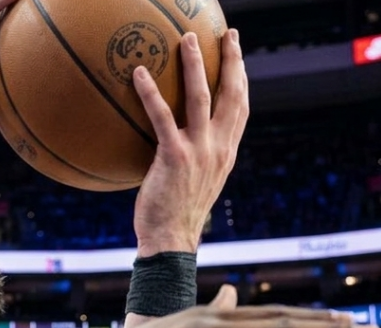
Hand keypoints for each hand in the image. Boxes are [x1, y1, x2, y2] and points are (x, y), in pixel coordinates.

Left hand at [132, 30, 249, 255]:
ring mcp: (199, 151)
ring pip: (201, 97)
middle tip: (228, 34)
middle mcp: (220, 148)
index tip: (238, 56)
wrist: (172, 240)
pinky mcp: (174, 157)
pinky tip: (138, 74)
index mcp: (227, 152)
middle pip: (232, 94)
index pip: (241, 108)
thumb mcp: (197, 183)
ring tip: (186, 39)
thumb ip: (196, 158)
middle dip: (232, 60)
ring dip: (195, 64)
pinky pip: (162, 117)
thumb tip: (178, 141)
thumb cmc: (176, 215)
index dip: (242, 78)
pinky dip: (150, 92)